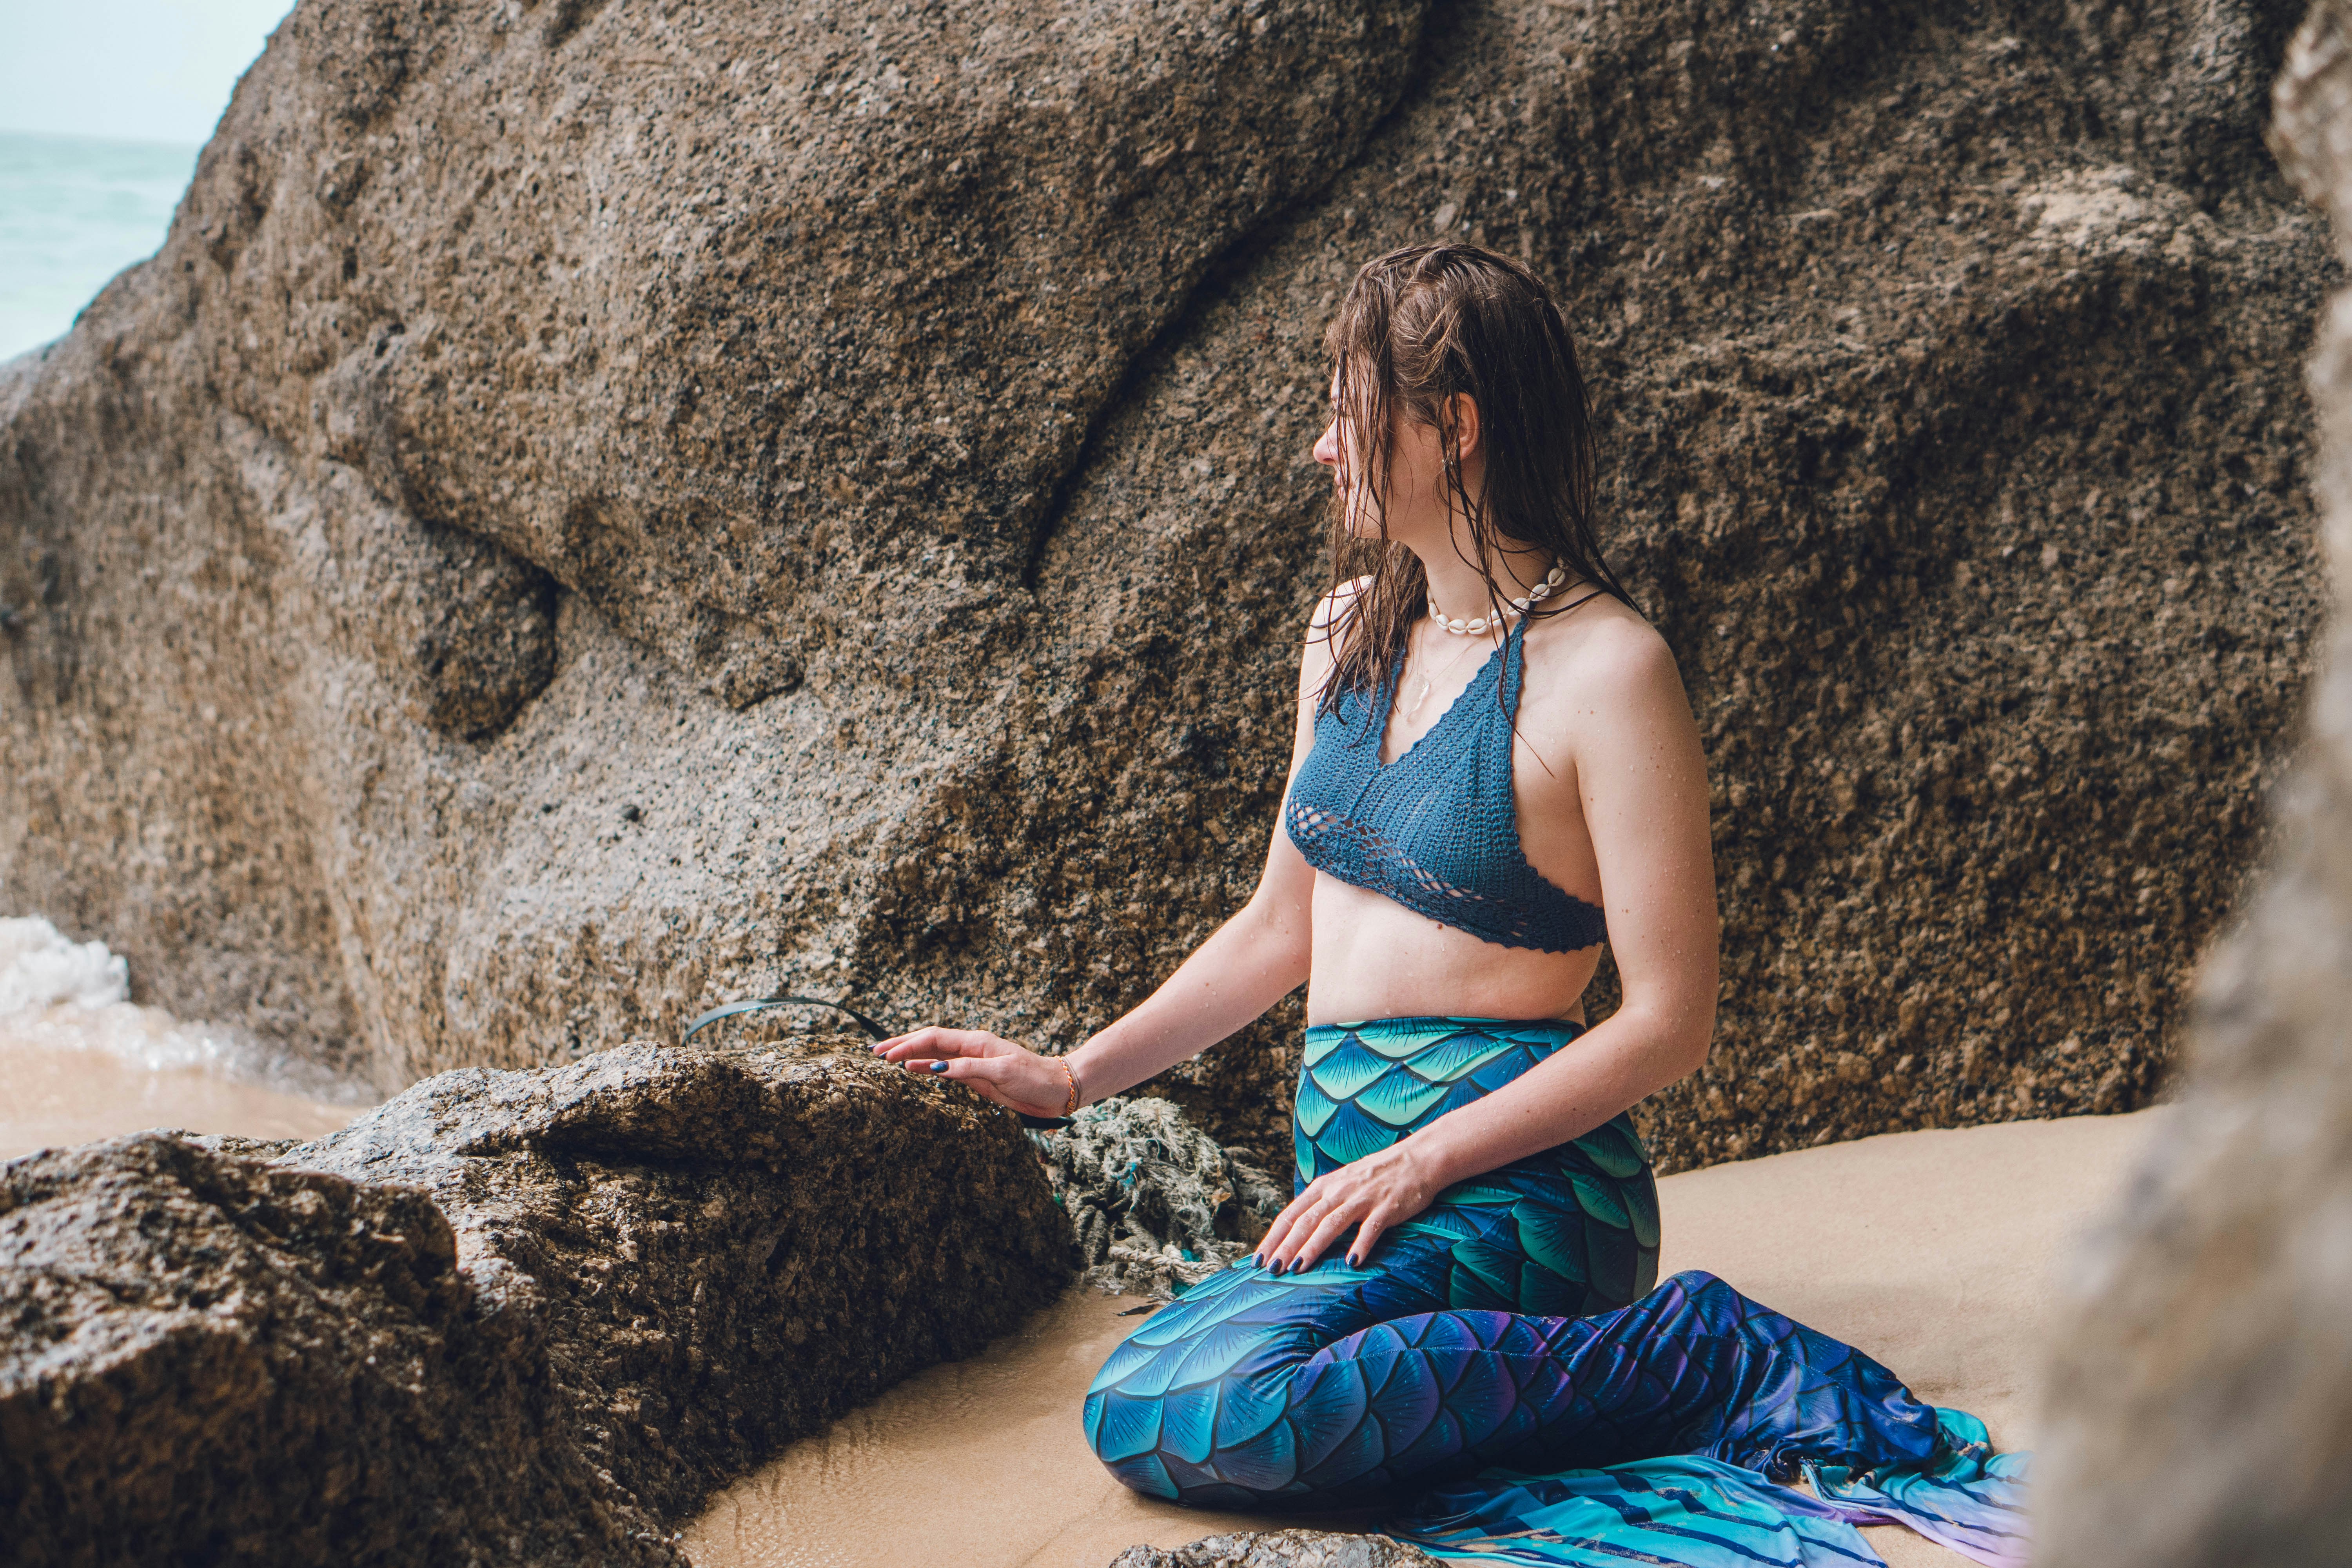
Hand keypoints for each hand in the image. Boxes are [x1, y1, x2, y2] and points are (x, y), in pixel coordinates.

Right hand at [871, 1026, 1072, 1118]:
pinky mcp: (976, 1077)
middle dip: (902, 1045)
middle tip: (875, 1053)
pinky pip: (945, 1069)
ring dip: (911, 1055)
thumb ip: (968, 1069)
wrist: (1056, 1089)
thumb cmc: (1034, 1078)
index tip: (886, 1055)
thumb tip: (935, 1067)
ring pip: (934, 1055)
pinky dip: (926, 1068)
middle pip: (929, 1042)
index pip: (933, 1038)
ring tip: (887, 1059)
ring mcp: (972, 1062)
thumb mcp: (1002, 1073)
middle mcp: (971, 1048)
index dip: (908, 1045)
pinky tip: (914, 1072)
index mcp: (975, 1042)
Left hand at [1255, 1139, 1442, 1272]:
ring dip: (1313, 1246)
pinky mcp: (1386, 1207)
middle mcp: (1338, 1191)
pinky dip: (1360, 1243)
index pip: (1291, 1214)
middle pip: (1306, 1221)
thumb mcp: (1341, 1184)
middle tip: (1271, 1270)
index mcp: (1324, 1186)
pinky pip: (1371, 1227)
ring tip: (1298, 1268)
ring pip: (1331, 1223)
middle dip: (1286, 1246)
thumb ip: (1320, 1204)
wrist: (1416, 1159)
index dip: (1274, 1237)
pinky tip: (1352, 1261)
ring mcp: (1362, 1198)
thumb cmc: (1376, 1176)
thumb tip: (1296, 1231)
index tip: (1258, 1259)